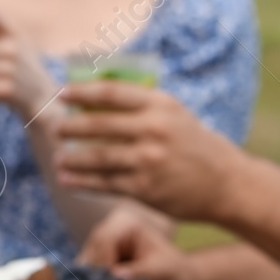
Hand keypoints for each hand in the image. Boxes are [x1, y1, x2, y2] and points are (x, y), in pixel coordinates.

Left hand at [51, 81, 243, 221]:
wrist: (226, 183)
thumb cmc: (192, 144)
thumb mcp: (174, 114)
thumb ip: (140, 105)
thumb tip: (91, 98)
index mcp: (160, 105)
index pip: (111, 92)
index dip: (81, 91)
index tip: (61, 92)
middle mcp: (154, 129)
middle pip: (97, 124)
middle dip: (69, 126)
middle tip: (53, 127)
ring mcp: (148, 160)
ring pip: (96, 156)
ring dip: (71, 157)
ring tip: (57, 157)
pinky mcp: (145, 188)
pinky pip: (104, 183)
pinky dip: (81, 182)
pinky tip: (66, 180)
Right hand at [77, 205, 202, 279]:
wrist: (177, 276)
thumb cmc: (172, 270)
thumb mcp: (161, 271)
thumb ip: (139, 272)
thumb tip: (117, 276)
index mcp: (127, 222)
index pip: (104, 239)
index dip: (102, 261)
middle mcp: (110, 227)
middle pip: (90, 248)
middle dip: (95, 271)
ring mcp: (103, 241)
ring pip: (86, 259)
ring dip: (92, 278)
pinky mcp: (99, 256)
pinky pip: (88, 268)